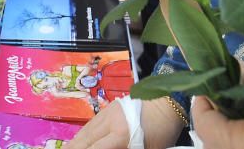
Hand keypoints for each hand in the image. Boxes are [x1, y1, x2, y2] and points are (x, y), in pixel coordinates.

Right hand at [66, 98, 183, 148]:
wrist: (169, 101)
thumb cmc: (163, 131)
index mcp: (121, 133)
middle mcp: (109, 121)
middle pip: (85, 140)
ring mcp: (108, 112)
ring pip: (86, 131)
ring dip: (75, 143)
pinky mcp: (109, 108)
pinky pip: (91, 124)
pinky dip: (82, 134)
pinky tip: (78, 141)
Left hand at [191, 66, 243, 148]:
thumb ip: (243, 79)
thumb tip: (226, 67)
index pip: (205, 128)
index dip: (202, 101)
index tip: (208, 77)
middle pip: (218, 138)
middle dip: (216, 110)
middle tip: (223, 82)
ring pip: (237, 141)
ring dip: (233, 117)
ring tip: (239, 89)